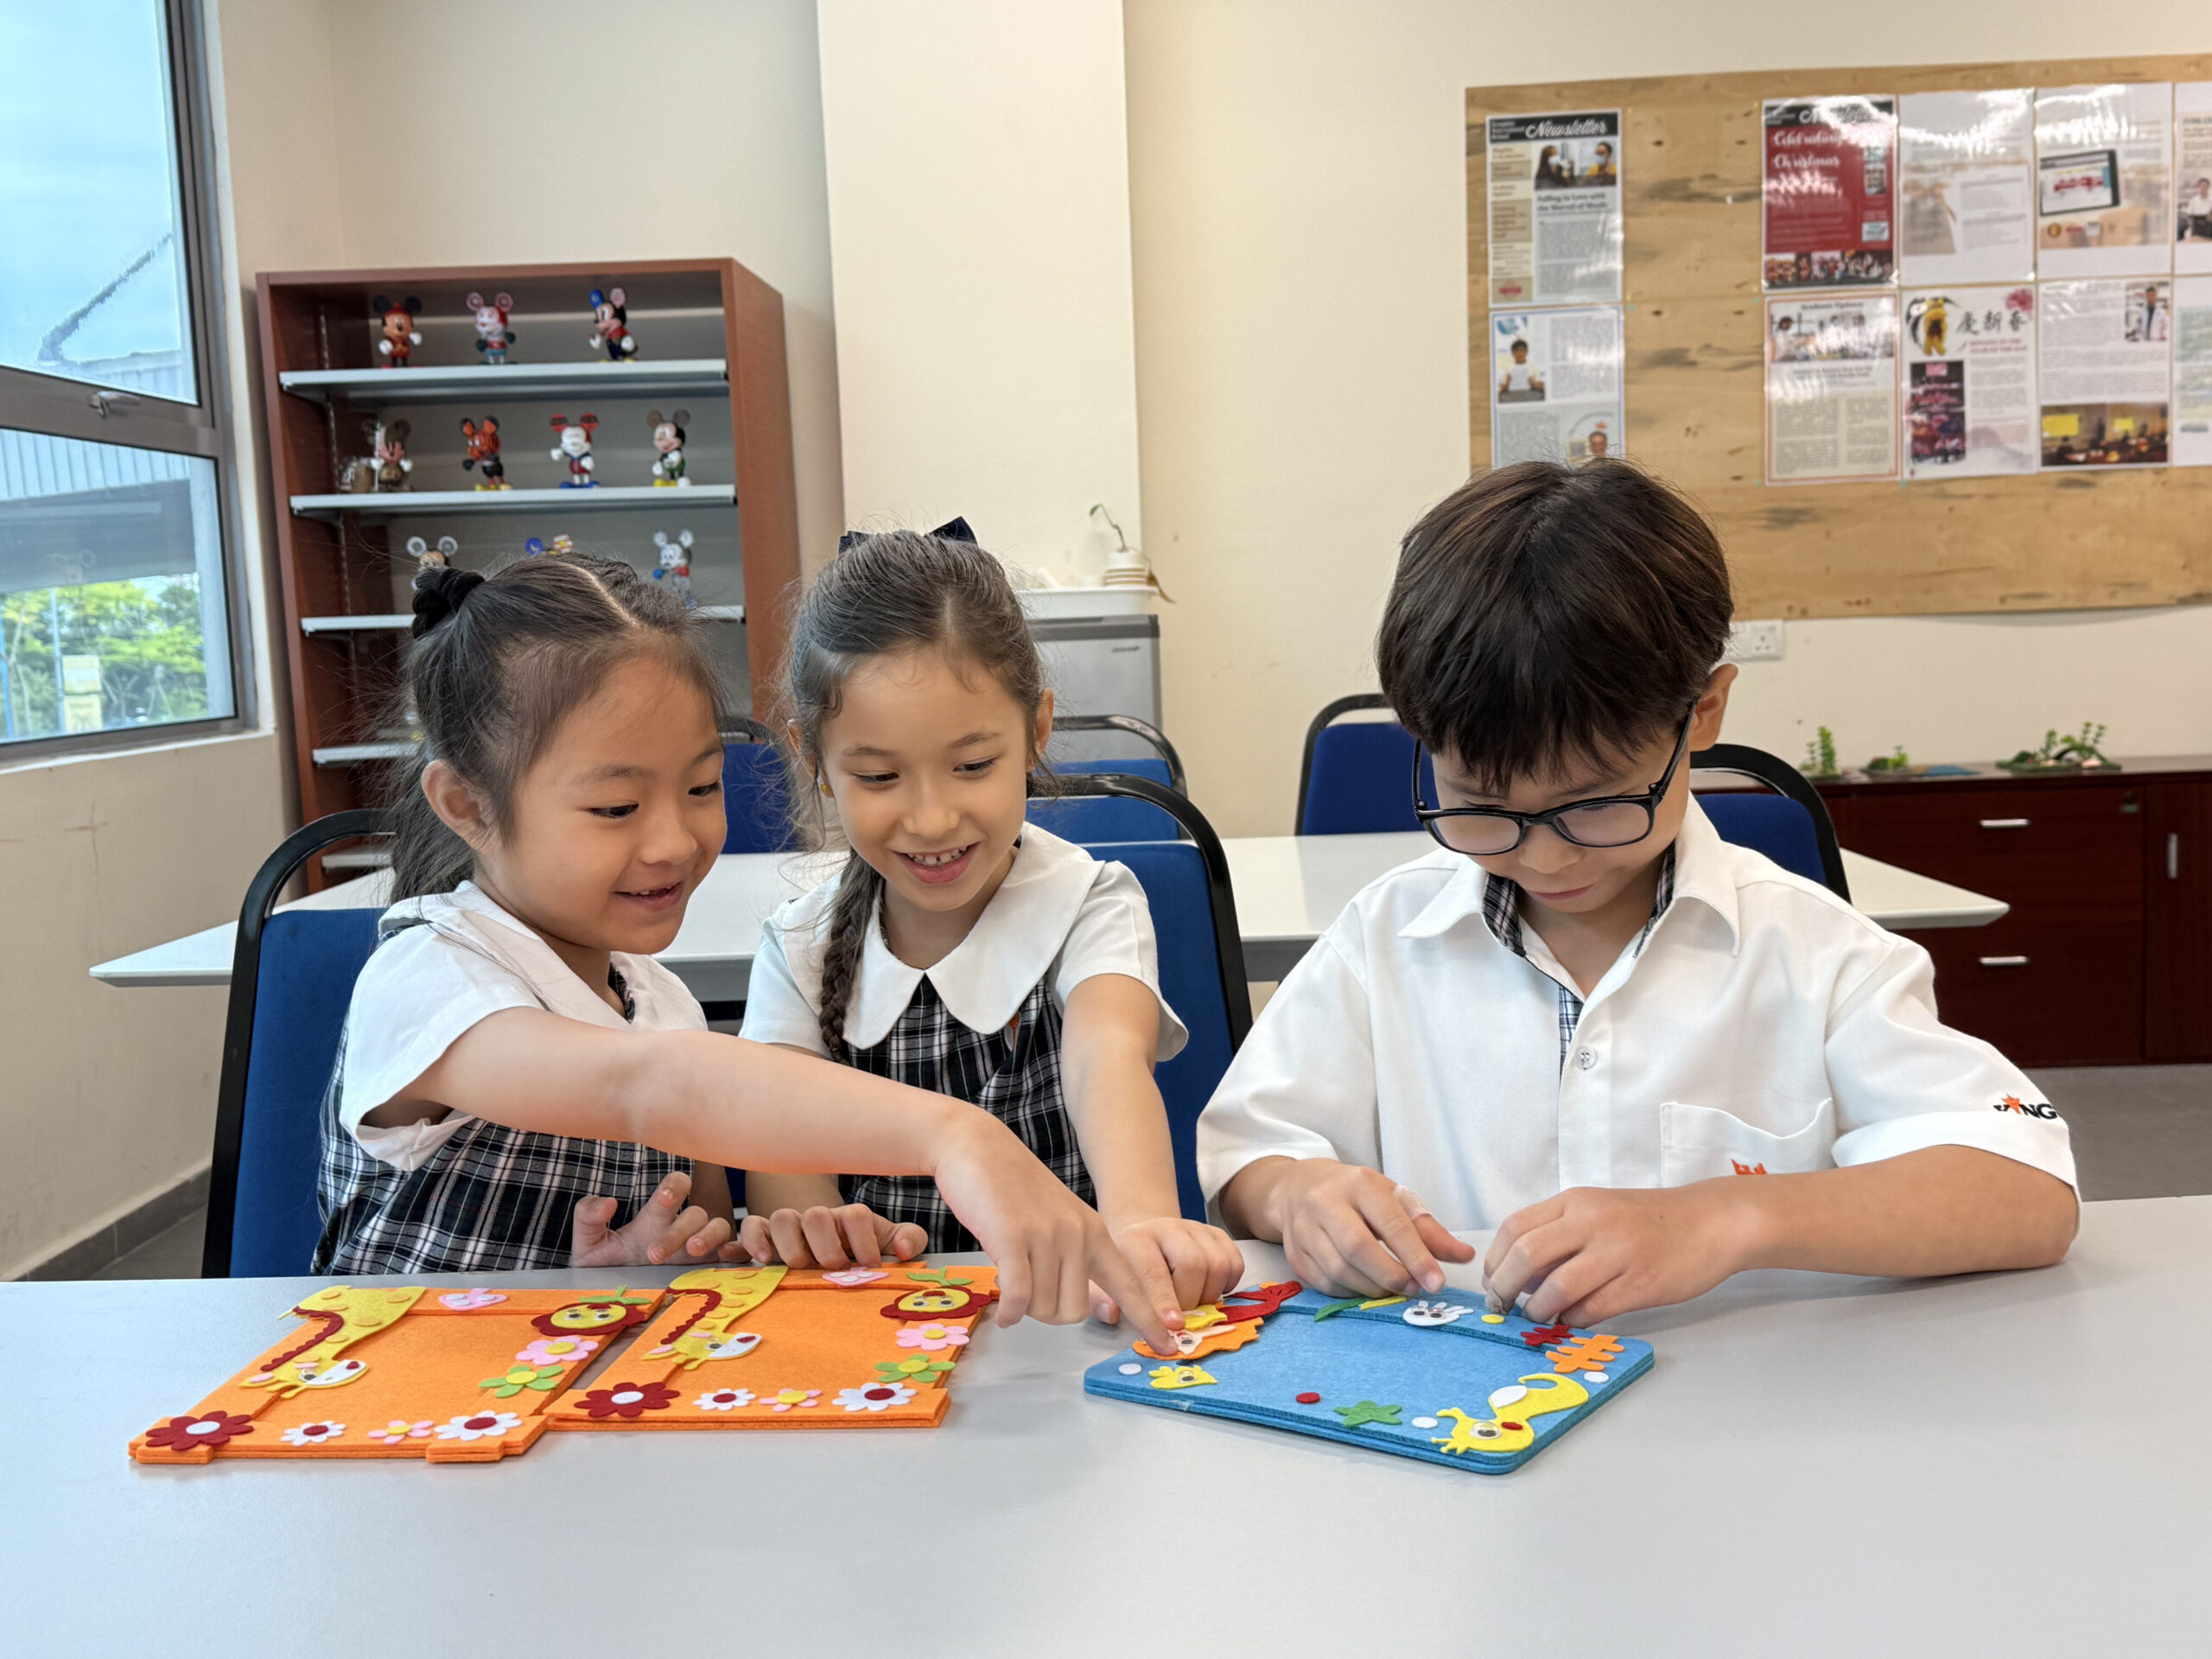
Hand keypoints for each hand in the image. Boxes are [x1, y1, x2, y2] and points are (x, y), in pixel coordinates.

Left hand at [569, 1170, 739, 1267]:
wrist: (613, 1303)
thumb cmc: (604, 1269)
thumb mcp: (587, 1244)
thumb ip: (587, 1218)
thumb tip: (608, 1202)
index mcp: (655, 1217)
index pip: (677, 1185)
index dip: (677, 1186)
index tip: (666, 1199)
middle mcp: (682, 1229)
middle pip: (696, 1213)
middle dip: (678, 1231)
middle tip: (653, 1255)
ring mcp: (699, 1248)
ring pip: (720, 1227)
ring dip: (709, 1237)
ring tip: (691, 1252)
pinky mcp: (711, 1268)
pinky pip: (736, 1252)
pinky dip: (738, 1250)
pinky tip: (725, 1258)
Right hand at [736, 1202, 927, 1268]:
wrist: (834, 1254)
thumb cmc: (861, 1251)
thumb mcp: (888, 1244)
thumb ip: (908, 1239)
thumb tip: (902, 1251)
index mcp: (849, 1219)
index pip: (855, 1215)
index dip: (863, 1242)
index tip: (868, 1265)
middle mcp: (819, 1218)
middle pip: (816, 1215)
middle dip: (826, 1247)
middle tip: (833, 1269)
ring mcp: (791, 1227)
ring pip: (782, 1218)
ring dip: (791, 1245)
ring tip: (800, 1268)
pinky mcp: (765, 1239)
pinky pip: (751, 1228)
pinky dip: (749, 1241)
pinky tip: (757, 1259)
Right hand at [928, 1114, 1179, 1356]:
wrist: (977, 1146)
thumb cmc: (1013, 1189)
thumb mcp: (1059, 1219)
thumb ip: (1075, 1256)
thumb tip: (1075, 1307)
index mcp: (1096, 1233)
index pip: (1132, 1285)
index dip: (1150, 1320)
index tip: (1170, 1348)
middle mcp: (1078, 1235)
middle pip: (1076, 1312)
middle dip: (1049, 1313)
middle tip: (1027, 1286)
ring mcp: (1047, 1235)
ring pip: (1045, 1309)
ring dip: (1024, 1307)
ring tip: (1010, 1274)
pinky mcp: (1012, 1238)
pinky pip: (1019, 1298)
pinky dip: (1010, 1313)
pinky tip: (1003, 1312)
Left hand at [1089, 1215, 1246, 1324]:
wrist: (1144, 1233)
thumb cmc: (1124, 1265)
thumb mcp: (1101, 1277)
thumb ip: (1099, 1299)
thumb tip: (1112, 1314)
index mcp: (1135, 1239)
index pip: (1152, 1272)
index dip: (1163, 1301)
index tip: (1173, 1326)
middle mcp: (1168, 1228)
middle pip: (1192, 1265)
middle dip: (1190, 1301)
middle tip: (1179, 1319)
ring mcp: (1195, 1228)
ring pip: (1217, 1264)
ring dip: (1209, 1296)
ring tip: (1192, 1304)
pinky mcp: (1216, 1234)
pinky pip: (1235, 1262)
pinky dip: (1227, 1284)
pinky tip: (1209, 1290)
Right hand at [1266, 1159, 1473, 1297]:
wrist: (1297, 1188)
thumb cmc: (1355, 1195)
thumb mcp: (1393, 1199)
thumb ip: (1428, 1230)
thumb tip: (1465, 1255)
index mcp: (1359, 1184)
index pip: (1390, 1223)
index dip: (1416, 1256)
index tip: (1437, 1282)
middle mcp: (1326, 1203)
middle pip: (1357, 1247)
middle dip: (1391, 1275)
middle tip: (1414, 1289)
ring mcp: (1304, 1229)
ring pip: (1338, 1269)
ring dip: (1372, 1288)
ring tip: (1394, 1289)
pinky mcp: (1294, 1254)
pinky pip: (1325, 1283)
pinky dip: (1351, 1292)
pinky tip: (1366, 1287)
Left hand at [1483, 1183, 1755, 1325]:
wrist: (1711, 1222)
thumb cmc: (1650, 1220)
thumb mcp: (1599, 1210)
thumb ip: (1560, 1233)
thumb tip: (1519, 1275)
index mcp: (1576, 1201)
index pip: (1515, 1227)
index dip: (1495, 1260)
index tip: (1493, 1282)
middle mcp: (1592, 1222)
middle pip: (1527, 1256)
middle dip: (1504, 1288)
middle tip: (1503, 1308)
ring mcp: (1617, 1253)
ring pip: (1556, 1287)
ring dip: (1538, 1310)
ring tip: (1538, 1318)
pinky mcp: (1640, 1284)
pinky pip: (1592, 1309)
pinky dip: (1573, 1320)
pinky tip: (1572, 1321)